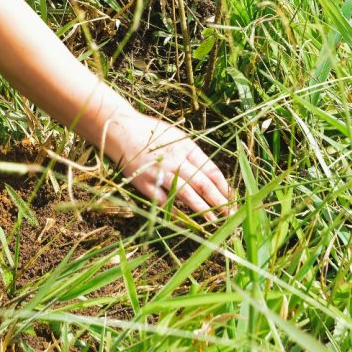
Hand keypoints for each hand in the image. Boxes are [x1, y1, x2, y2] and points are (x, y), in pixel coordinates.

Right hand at [105, 111, 231, 219]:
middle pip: (202, 183)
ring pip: (186, 194)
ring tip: (214, 221)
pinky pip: (164, 201)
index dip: (223, 186)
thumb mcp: (176, 136)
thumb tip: (211, 177)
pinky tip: (187, 221)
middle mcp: (174, 159)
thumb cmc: (151, 133)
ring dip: (202, 209)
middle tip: (230, 215)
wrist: (120, 130)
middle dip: (218, 201)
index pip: (210, 170)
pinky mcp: (145, 183)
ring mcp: (159, 172)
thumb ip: (192, 154)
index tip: (232, 199)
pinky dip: (177, 212)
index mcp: (185, 146)